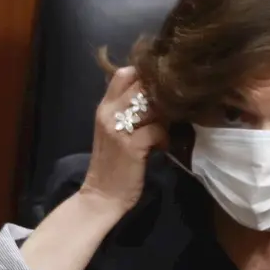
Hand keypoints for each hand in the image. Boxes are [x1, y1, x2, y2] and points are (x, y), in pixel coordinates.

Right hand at [79, 67, 166, 215]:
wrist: (102, 195)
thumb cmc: (113, 163)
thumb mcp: (115, 131)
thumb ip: (128, 111)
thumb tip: (157, 95)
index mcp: (104, 107)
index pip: (124, 74)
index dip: (146, 76)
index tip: (159, 90)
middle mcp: (108, 113)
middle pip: (141, 85)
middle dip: (161, 97)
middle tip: (167, 112)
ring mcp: (119, 129)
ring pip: (153, 106)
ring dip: (165, 117)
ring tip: (163, 131)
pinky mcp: (131, 145)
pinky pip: (158, 129)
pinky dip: (164, 138)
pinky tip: (160, 148)